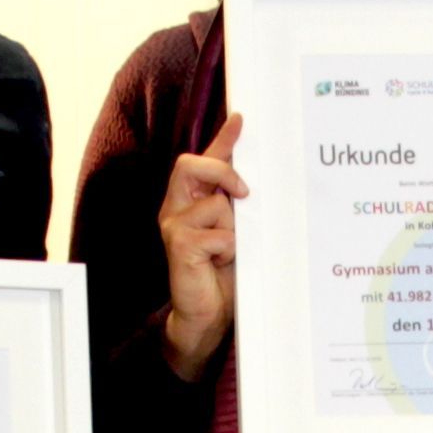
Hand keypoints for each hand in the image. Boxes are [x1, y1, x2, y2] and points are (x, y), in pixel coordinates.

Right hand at [158, 113, 244, 381]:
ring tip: (228, 253)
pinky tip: (219, 265)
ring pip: (216, 205)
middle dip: (222, 172)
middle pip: (190, 165)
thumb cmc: (223, 274)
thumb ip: (239, 206)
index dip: (223, 138)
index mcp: (191, 200)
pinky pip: (218, 234)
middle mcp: (176, 208)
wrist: (207, 314)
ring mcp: (174, 225)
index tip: (242, 117)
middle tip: (245, 194)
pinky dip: (229, 250)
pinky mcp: (179, 245)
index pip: (205, 160)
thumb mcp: (236, 232)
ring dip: (234, 230)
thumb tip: (258, 182)